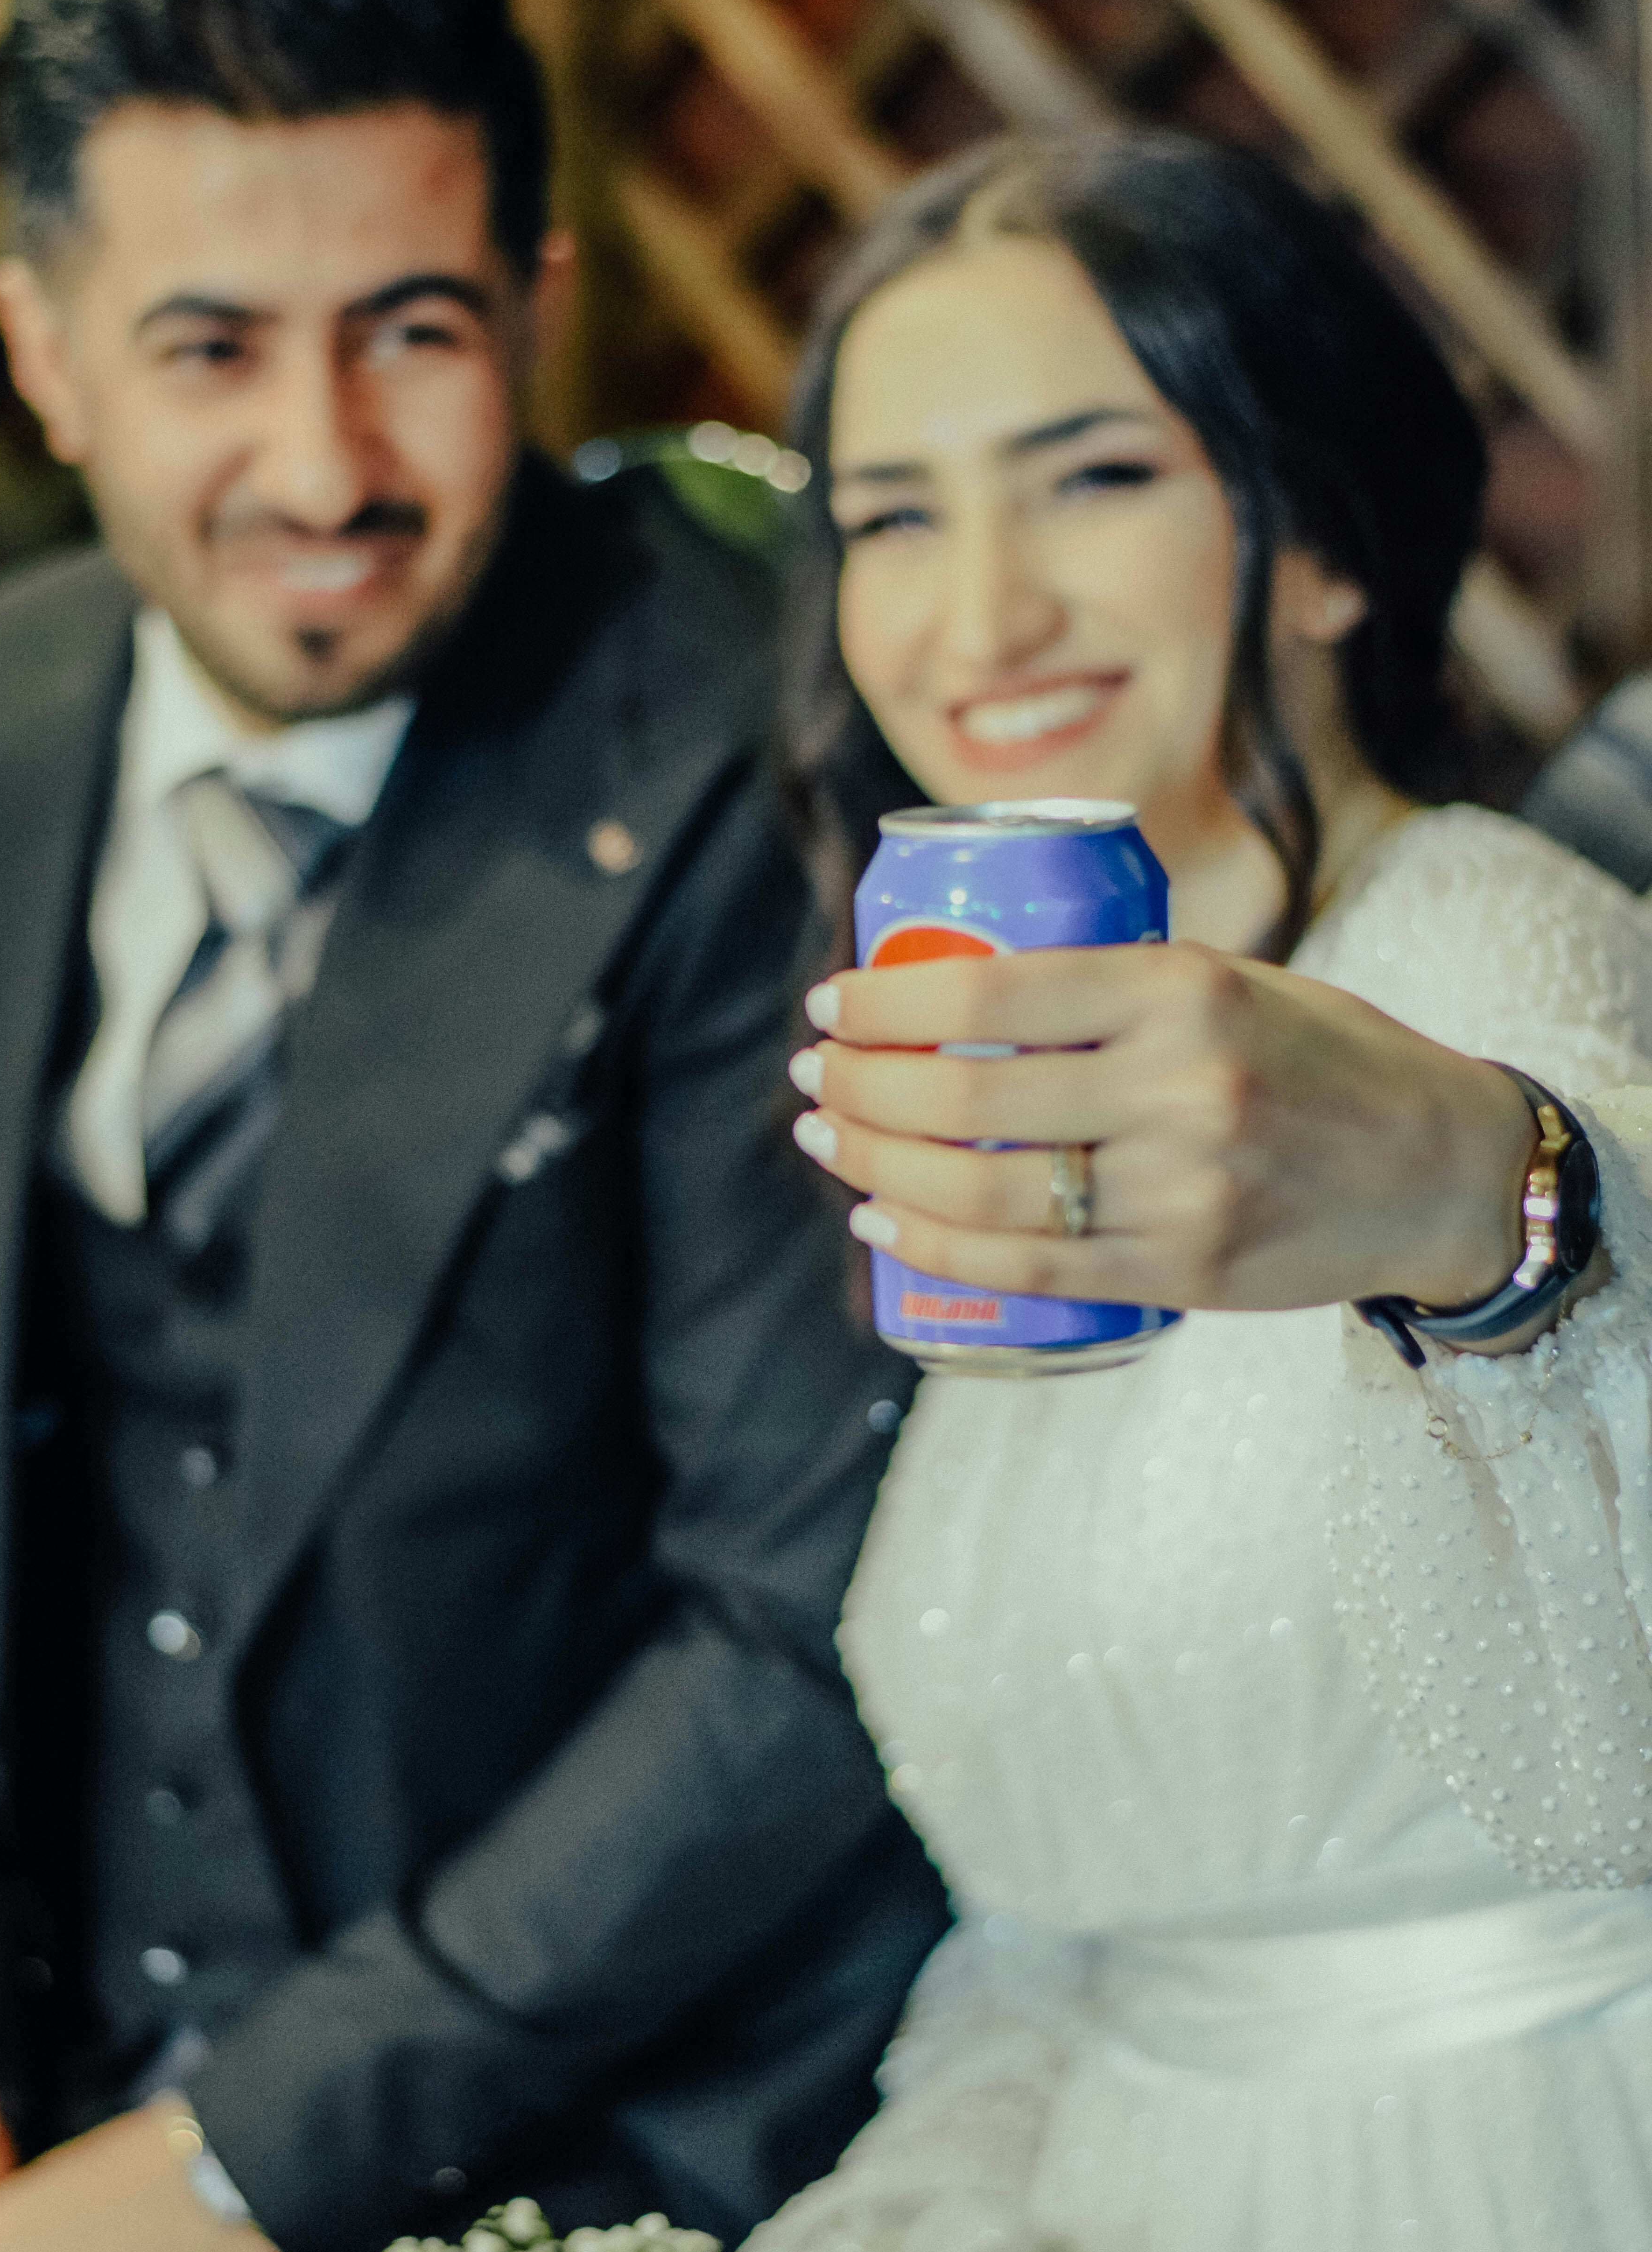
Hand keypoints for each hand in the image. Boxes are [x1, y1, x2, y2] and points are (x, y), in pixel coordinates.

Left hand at [793, 945, 1540, 1318]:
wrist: (1439, 1167)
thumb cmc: (1317, 1056)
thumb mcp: (1230, 981)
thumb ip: (1114, 990)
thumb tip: (952, 991)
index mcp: (1184, 989)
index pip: (992, 990)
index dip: (886, 999)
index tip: (830, 1001)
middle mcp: (1181, 1086)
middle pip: (966, 1093)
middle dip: (859, 1084)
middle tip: (812, 1074)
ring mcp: (1182, 1188)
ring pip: (981, 1188)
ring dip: (875, 1162)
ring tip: (827, 1139)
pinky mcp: (1184, 1270)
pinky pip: (1030, 1266)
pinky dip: (936, 1243)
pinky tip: (880, 1218)